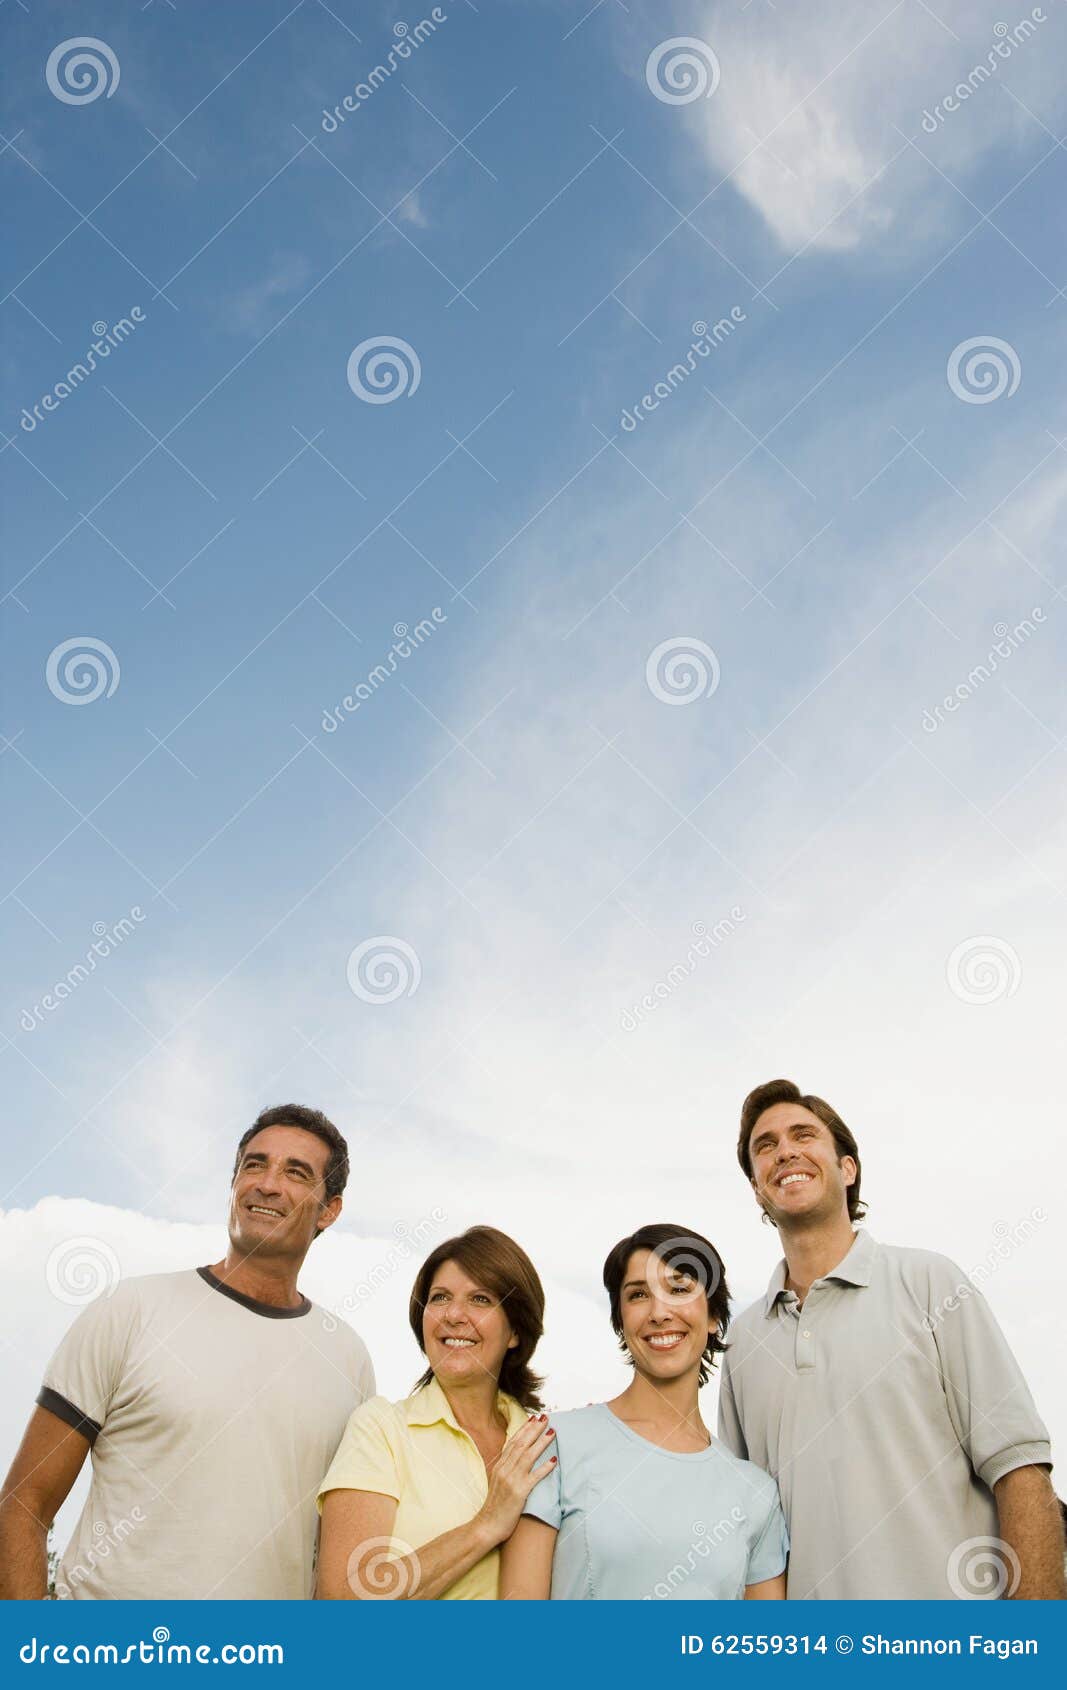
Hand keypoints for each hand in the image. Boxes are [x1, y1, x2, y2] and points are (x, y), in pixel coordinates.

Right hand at [477, 1415, 555, 1546]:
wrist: (486, 1526)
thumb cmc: (494, 1507)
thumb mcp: (497, 1483)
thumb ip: (506, 1470)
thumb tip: (516, 1460)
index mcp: (499, 1466)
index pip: (513, 1443)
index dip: (524, 1430)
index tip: (534, 1419)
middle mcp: (504, 1470)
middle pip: (521, 1445)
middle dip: (534, 1430)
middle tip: (546, 1418)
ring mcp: (511, 1480)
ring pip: (528, 1456)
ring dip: (541, 1442)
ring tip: (552, 1432)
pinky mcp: (518, 1493)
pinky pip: (534, 1477)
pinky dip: (544, 1467)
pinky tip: (554, 1460)